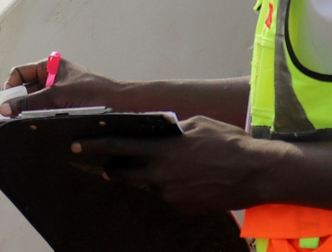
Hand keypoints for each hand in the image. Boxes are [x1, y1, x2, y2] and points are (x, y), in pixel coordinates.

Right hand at [1, 57, 119, 115]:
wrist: (120, 106)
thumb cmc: (93, 93)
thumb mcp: (56, 96)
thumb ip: (29, 102)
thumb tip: (6, 108)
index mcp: (50, 66)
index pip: (20, 72)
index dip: (11, 86)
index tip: (6, 102)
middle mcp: (53, 78)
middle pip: (26, 90)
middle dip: (20, 102)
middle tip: (11, 115)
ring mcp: (59, 94)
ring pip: (36, 103)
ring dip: (31, 112)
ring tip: (27, 122)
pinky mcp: (66, 108)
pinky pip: (46, 112)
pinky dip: (41, 118)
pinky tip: (40, 126)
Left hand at [75, 115, 260, 214]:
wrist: (257, 172)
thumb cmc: (227, 141)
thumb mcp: (195, 124)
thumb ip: (169, 129)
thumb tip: (153, 130)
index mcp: (162, 149)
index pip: (118, 146)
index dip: (94, 145)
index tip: (75, 144)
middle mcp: (162, 174)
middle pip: (124, 172)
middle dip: (113, 168)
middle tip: (105, 164)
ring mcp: (172, 194)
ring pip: (149, 183)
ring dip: (150, 175)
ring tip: (171, 165)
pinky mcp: (183, 207)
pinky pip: (168, 195)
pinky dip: (170, 186)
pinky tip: (189, 177)